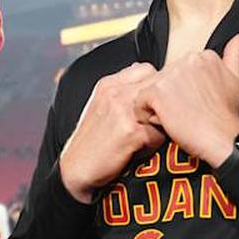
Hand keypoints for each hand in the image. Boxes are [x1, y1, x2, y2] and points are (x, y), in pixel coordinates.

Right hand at [59, 63, 165, 202]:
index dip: (153, 89)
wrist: (76, 169)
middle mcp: (115, 91)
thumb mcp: (101, 106)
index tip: (147, 106)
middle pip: (159, 89)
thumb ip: (123, 91)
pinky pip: (159, 134)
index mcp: (108, 83)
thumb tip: (147, 80)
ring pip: (162, 111)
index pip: (147, 70)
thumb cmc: (91, 141)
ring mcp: (123, 109)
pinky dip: (152, 145)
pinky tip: (135, 151)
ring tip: (140, 139)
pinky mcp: (130, 131)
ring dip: (158, 126)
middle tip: (147, 125)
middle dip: (159, 107)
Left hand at [137, 34, 238, 167]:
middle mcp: (186, 60)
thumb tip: (238, 39)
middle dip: (169, 97)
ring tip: (177, 118)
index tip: (193, 101)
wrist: (222, 138)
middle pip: (163, 79)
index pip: (178, 70)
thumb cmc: (225, 116)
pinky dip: (147, 116)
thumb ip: (234, 55)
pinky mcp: (157, 91)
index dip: (182, 90)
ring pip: (150, 90)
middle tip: (186, 112)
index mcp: (202, 56)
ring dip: (158, 106)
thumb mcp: (234, 80)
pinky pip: (140, 103)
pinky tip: (166, 122)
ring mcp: (170, 74)